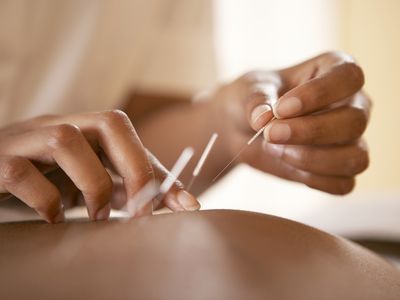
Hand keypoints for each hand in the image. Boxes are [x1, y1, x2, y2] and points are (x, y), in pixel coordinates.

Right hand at [0, 110, 198, 222]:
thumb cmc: (43, 178)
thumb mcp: (88, 180)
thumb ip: (123, 187)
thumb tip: (172, 202)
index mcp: (83, 128)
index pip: (130, 134)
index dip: (159, 168)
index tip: (184, 203)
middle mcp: (58, 125)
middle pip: (109, 122)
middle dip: (135, 168)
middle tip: (142, 210)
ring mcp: (25, 140)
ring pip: (65, 140)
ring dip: (93, 184)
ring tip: (97, 215)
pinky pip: (21, 173)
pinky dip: (45, 201)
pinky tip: (54, 219)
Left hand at [214, 52, 370, 193]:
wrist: (242, 126)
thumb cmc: (253, 99)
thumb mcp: (248, 90)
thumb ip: (256, 100)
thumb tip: (263, 119)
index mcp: (335, 70)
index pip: (348, 77)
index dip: (317, 94)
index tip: (281, 108)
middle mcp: (351, 104)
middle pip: (354, 121)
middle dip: (310, 132)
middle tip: (270, 134)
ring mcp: (350, 139)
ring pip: (355, 157)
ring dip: (312, 159)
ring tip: (276, 150)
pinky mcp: (340, 169)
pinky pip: (343, 184)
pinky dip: (313, 179)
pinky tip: (287, 164)